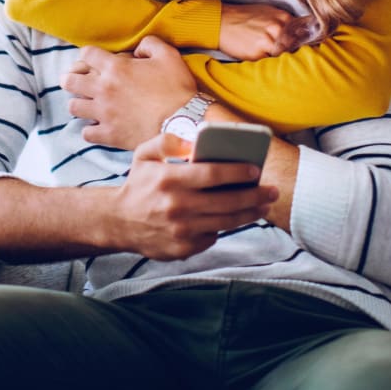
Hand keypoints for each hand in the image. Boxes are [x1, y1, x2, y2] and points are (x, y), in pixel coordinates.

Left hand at [62, 36, 196, 148]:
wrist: (183, 123)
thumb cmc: (177, 88)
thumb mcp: (169, 55)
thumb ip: (149, 44)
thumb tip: (137, 50)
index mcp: (116, 68)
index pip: (86, 54)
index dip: (88, 55)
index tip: (93, 60)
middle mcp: (104, 89)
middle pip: (69, 81)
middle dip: (71, 78)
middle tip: (77, 81)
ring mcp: (104, 113)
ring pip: (73, 107)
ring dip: (79, 103)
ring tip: (87, 104)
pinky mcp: (109, 134)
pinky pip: (86, 133)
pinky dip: (90, 129)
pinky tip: (98, 126)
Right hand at [106, 133, 277, 259]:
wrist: (118, 222)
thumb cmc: (138, 184)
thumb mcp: (144, 154)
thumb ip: (167, 141)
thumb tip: (195, 142)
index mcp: (169, 179)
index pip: (212, 174)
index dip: (237, 171)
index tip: (256, 170)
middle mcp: (176, 206)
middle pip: (226, 201)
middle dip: (255, 195)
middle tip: (272, 191)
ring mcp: (180, 230)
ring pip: (225, 222)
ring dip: (249, 214)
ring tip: (263, 206)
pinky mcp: (182, 248)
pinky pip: (212, 236)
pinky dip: (224, 227)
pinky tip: (233, 218)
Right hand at [218, 3, 296, 59]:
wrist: (221, 22)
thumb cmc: (242, 17)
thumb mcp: (266, 11)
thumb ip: (283, 20)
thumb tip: (298, 30)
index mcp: (283, 17)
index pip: (301, 33)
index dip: (299, 40)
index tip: (296, 45)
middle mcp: (278, 28)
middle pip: (294, 46)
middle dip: (289, 50)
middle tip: (279, 51)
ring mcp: (269, 41)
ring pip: (283, 55)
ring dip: (278, 57)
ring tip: (268, 54)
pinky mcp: (259, 53)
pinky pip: (270, 62)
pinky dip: (267, 61)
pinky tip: (259, 55)